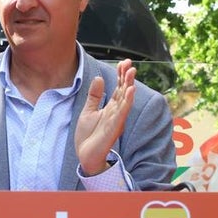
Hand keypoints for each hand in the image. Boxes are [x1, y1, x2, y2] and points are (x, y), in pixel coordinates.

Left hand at [75, 59, 135, 174]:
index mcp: (110, 107)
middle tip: (129, 63)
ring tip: (131, 72)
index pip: (118, 88)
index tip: (123, 62)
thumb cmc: (88, 136)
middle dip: (126, 77)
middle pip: (123, 91)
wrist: (85, 155)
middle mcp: (116, 112)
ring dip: (129, 85)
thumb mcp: (88, 111)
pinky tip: (130, 90)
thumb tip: (98, 78)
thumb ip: (94, 96)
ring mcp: (116, 119)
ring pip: (125, 99)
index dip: (121, 75)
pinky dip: (127, 101)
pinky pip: (122, 112)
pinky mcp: (114, 127)